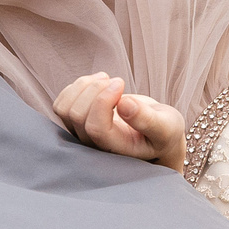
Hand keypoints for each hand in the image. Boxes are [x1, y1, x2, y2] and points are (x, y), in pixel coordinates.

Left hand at [53, 73, 185, 170]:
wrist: (157, 132)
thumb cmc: (163, 131)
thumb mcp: (166, 126)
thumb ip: (148, 120)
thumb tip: (124, 104)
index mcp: (117, 149)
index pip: (95, 127)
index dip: (103, 101)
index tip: (120, 83)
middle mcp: (95, 146)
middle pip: (77, 115)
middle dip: (94, 90)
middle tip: (118, 81)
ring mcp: (82, 135)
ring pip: (64, 109)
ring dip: (83, 86)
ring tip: (106, 79)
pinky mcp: (77, 123)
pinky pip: (62, 103)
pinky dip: (76, 87)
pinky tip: (97, 84)